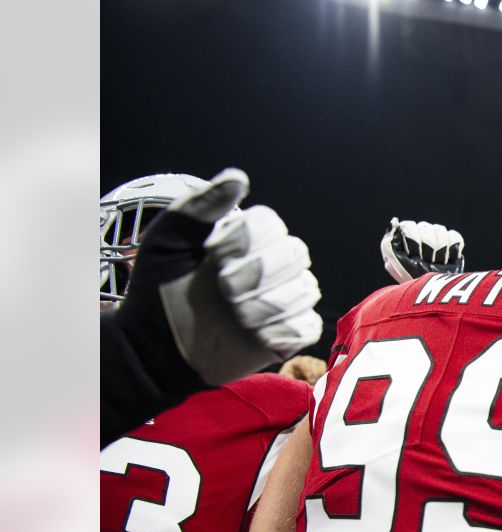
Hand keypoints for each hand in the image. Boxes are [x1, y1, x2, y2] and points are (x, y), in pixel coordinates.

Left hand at [119, 168, 322, 386]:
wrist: (157, 346)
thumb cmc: (159, 290)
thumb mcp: (168, 238)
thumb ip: (202, 205)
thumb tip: (238, 178)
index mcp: (246, 239)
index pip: (271, 224)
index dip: (244, 241)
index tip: (212, 257)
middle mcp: (271, 265)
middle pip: (296, 253)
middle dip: (255, 274)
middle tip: (223, 291)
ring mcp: (284, 299)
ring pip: (305, 289)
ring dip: (264, 305)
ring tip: (235, 316)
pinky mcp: (290, 334)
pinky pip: (308, 325)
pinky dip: (280, 330)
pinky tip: (253, 334)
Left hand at [380, 218, 464, 283]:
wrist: (434, 294)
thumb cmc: (411, 278)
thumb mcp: (394, 262)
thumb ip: (388, 242)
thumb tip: (394, 222)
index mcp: (405, 237)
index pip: (409, 226)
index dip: (412, 242)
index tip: (413, 256)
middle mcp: (421, 235)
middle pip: (425, 228)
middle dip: (425, 248)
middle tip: (425, 262)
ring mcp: (438, 238)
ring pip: (440, 231)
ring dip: (438, 251)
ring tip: (436, 263)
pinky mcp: (453, 243)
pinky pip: (454, 237)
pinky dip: (452, 250)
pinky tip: (446, 260)